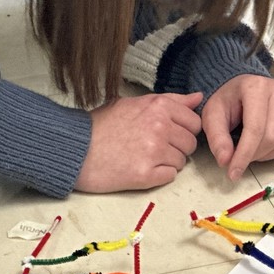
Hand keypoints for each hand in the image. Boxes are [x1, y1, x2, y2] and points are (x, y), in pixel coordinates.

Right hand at [74, 92, 202, 192]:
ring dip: (168, 162)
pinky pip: (170, 176)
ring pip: (181, 161)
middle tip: (157, 148)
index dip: (185, 129)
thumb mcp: (137, 103)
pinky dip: (160, 175)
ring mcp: (154, 151)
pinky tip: (143, 169)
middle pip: (190, 143)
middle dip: (178, 147)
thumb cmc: (103, 124)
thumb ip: (172, 100)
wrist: (75, 149)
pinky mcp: (145, 175)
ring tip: (147, 158)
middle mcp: (160, 127)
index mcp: (159, 106)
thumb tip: (199, 97)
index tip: (172, 133)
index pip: (194, 122)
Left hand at [201, 75, 273, 181]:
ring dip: (268, 155)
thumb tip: (226, 161)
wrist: (245, 89)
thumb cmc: (229, 102)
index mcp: (257, 87)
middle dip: (254, 156)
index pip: (255, 129)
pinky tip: (268, 146)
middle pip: (272, 137)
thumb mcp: (213, 115)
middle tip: (240, 157)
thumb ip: (217, 137)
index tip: (233, 174)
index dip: (244, 155)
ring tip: (253, 148)